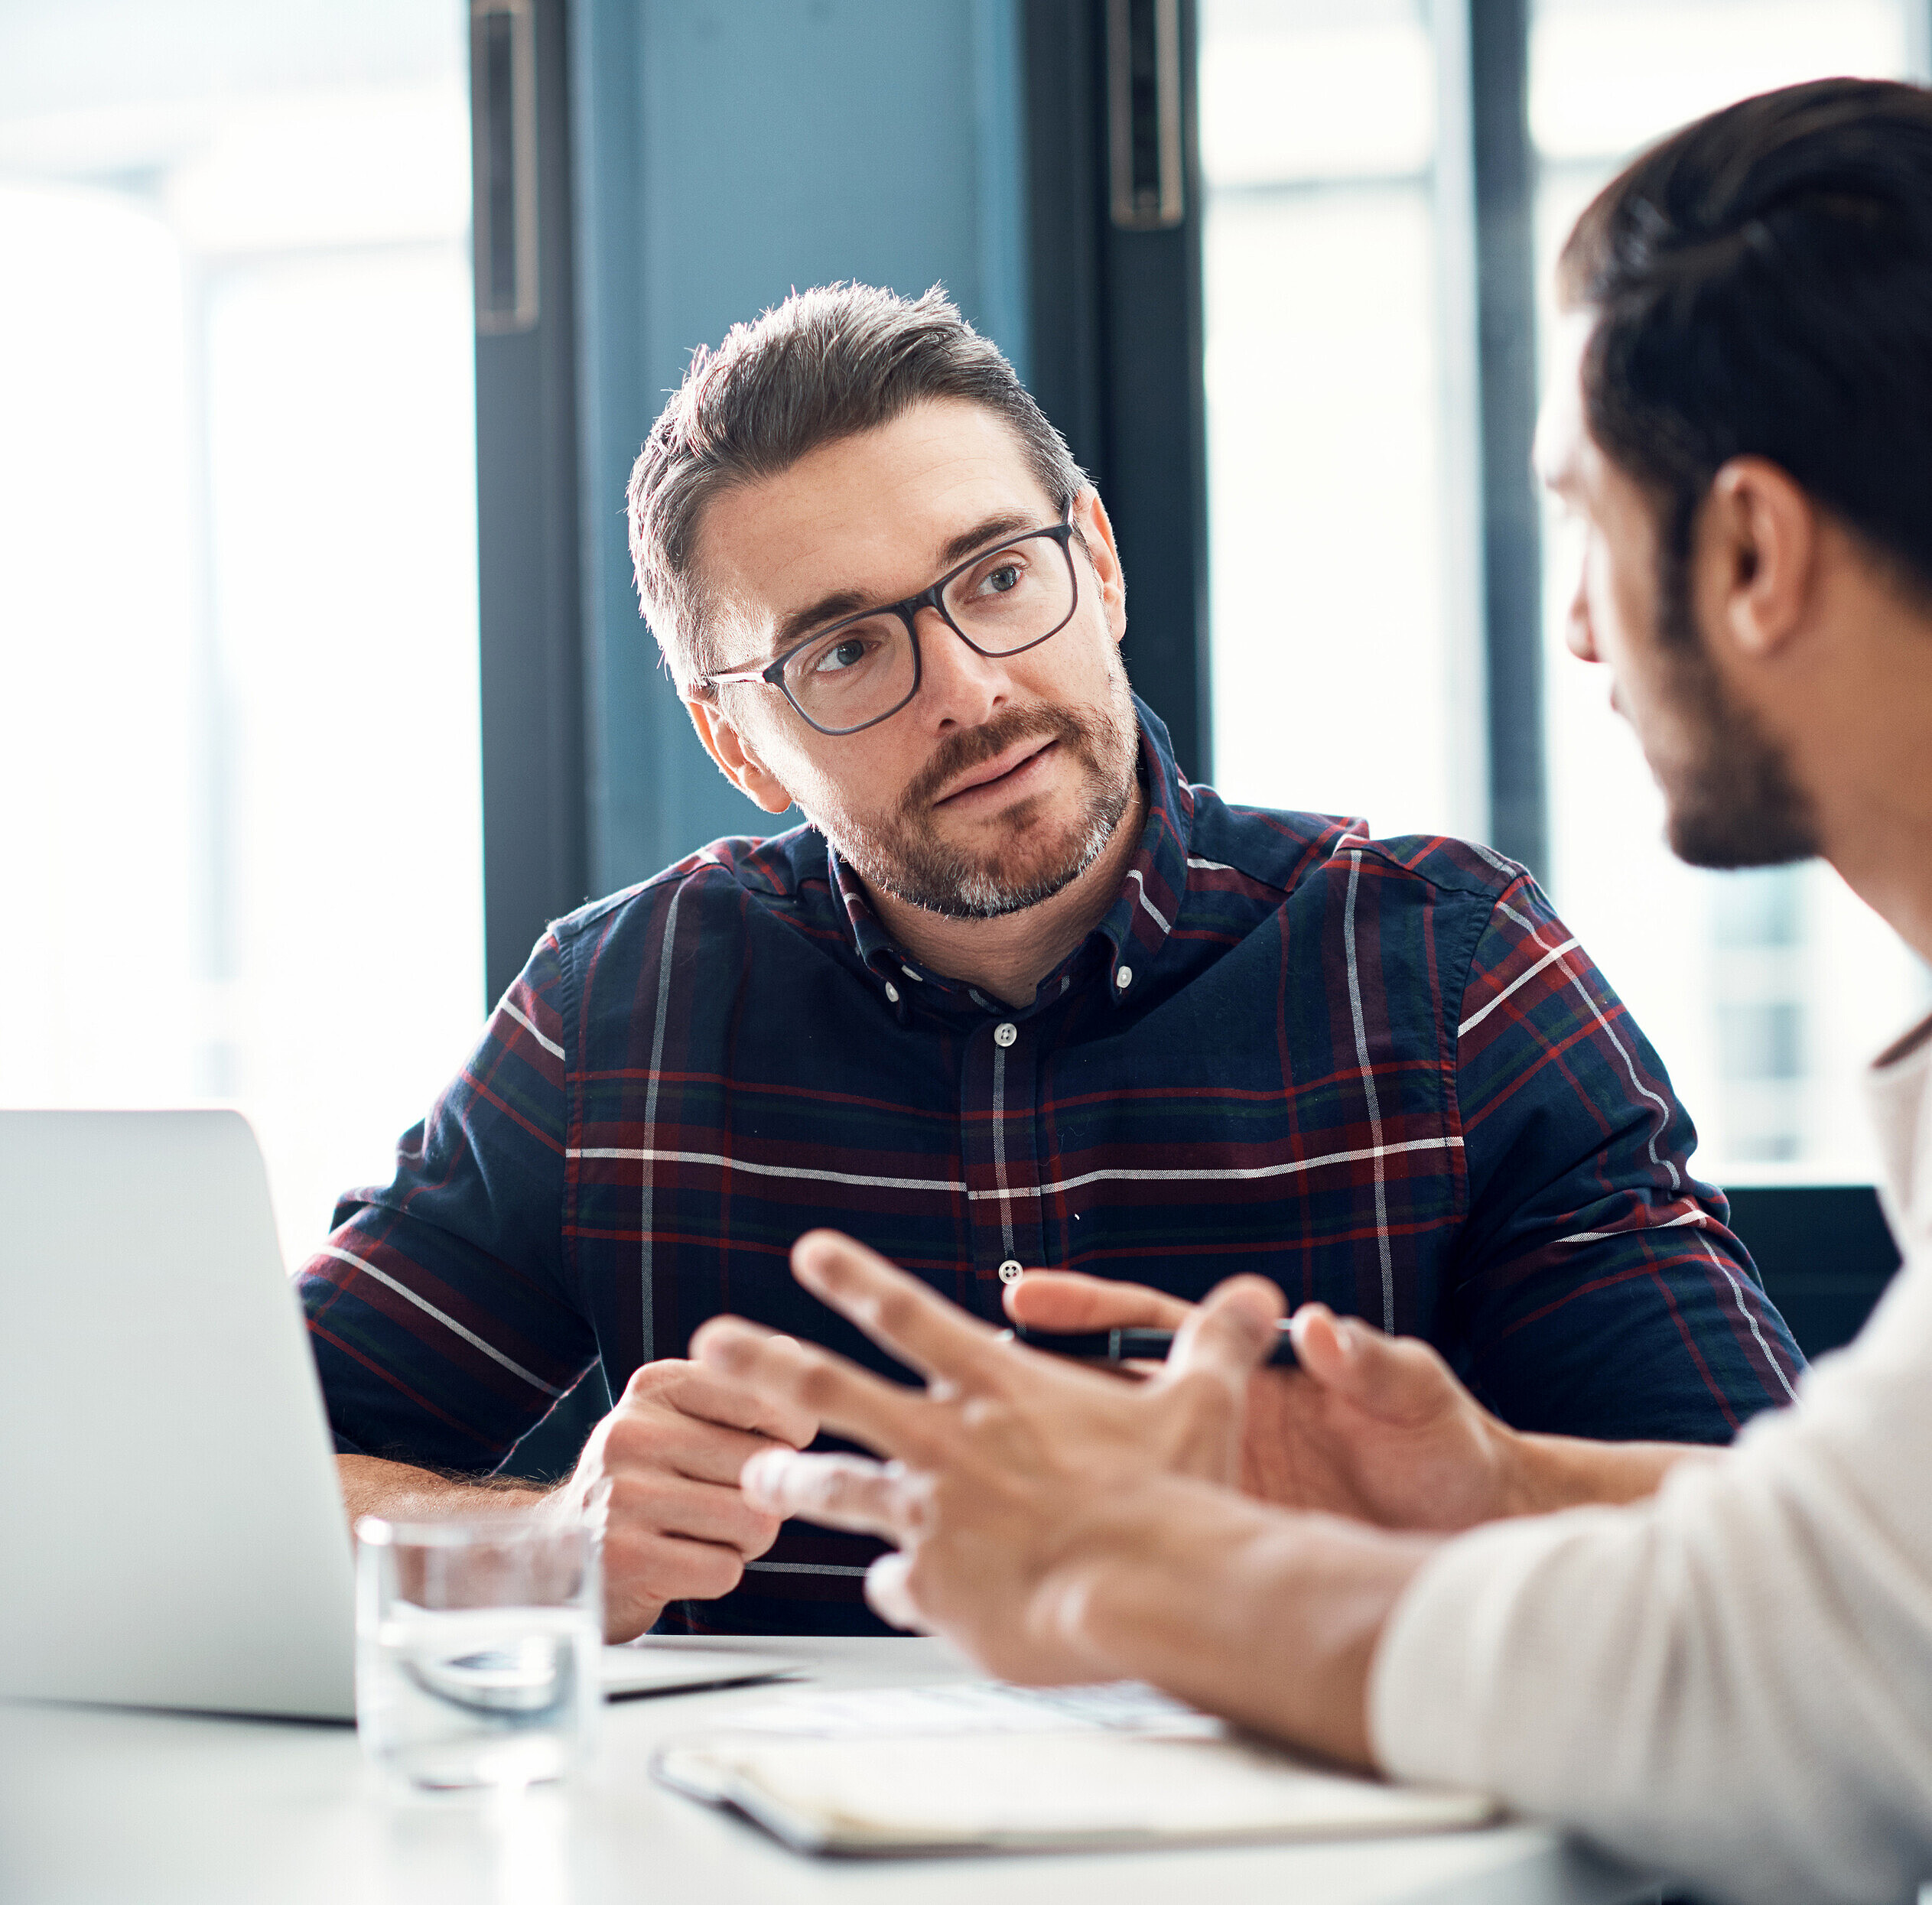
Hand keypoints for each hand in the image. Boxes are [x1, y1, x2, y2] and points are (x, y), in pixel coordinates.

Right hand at [545, 1360, 816, 1639]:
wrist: (563, 1551)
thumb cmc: (649, 1481)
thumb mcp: (680, 1418)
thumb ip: (740, 1387)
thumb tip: (789, 1350)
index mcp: (655, 1387)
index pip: (766, 1401)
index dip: (790, 1436)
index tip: (769, 1449)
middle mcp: (631, 1432)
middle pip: (764, 1466)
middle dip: (765, 1496)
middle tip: (725, 1503)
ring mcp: (622, 1496)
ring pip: (754, 1521)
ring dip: (746, 1541)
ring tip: (704, 1533)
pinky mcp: (624, 1560)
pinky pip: (724, 1570)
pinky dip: (717, 1574)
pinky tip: (681, 1565)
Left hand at [691, 1230, 1284, 1682]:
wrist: (1155, 1587)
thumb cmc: (1176, 1496)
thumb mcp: (1202, 1401)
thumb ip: (1216, 1342)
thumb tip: (1261, 1295)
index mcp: (999, 1389)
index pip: (909, 1316)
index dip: (856, 1278)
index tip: (810, 1253)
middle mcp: (949, 1443)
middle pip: (830, 1391)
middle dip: (762, 1363)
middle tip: (707, 1345)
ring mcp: (933, 1517)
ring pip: (837, 1491)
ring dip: (790, 1483)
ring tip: (755, 1481)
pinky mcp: (936, 1590)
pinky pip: (897, 1589)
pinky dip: (894, 1589)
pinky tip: (892, 1597)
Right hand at [1006, 1271, 1527, 1530]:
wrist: (1478, 1530)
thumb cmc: (1448, 1448)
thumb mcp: (1415, 1395)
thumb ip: (1373, 1359)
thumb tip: (1325, 1328)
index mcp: (1251, 1371)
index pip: (1151, 1326)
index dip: (1085, 1309)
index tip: (1025, 1297)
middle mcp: (1217, 1423)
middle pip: (1103, 1396)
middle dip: (1028, 1387)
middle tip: (958, 1379)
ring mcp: (1213, 1483)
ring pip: (1108, 1471)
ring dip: (1045, 1469)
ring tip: (963, 1475)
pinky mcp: (1223, 1542)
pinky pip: (1146, 1543)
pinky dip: (1093, 1550)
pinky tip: (1034, 1564)